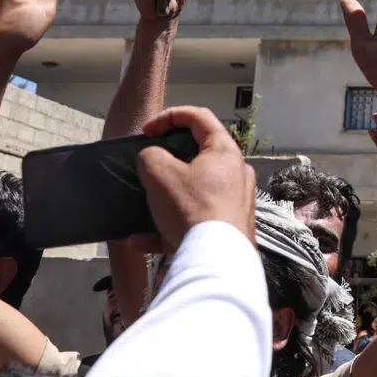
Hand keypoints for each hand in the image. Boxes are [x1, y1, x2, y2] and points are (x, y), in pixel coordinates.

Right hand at [136, 107, 255, 250]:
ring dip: (164, 200)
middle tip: (148, 169)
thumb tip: (153, 159)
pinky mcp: (228, 229)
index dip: (169, 117)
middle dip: (167, 163)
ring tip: (142, 207)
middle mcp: (236, 174)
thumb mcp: (160, 173)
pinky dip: (167, 228)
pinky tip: (140, 240)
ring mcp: (234, 203)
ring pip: (193, 193)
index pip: (199, 117)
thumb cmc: (192, 208)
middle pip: (198, 157)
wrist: (216, 260)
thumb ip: (151, 156)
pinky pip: (193, 222)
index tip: (147, 131)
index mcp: (224, 152)